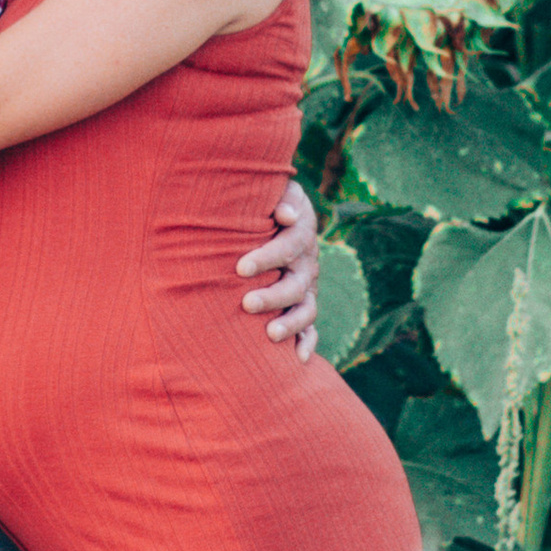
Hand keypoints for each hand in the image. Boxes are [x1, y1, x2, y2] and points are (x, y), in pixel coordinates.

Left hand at [239, 174, 320, 358]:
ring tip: (270, 335)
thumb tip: (284, 213)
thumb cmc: (269, 205)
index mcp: (300, 236)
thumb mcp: (278, 191)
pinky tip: (297, 359)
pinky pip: (310, 329)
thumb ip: (282, 197)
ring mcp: (307, 289)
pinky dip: (307, 343)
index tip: (240, 268)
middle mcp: (306, 265)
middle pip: (295, 285)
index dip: (266, 258)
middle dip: (272, 296)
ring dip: (290, 324)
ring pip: (305, 310)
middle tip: (247, 303)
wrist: (281, 217)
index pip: (287, 247)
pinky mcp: (303, 306)